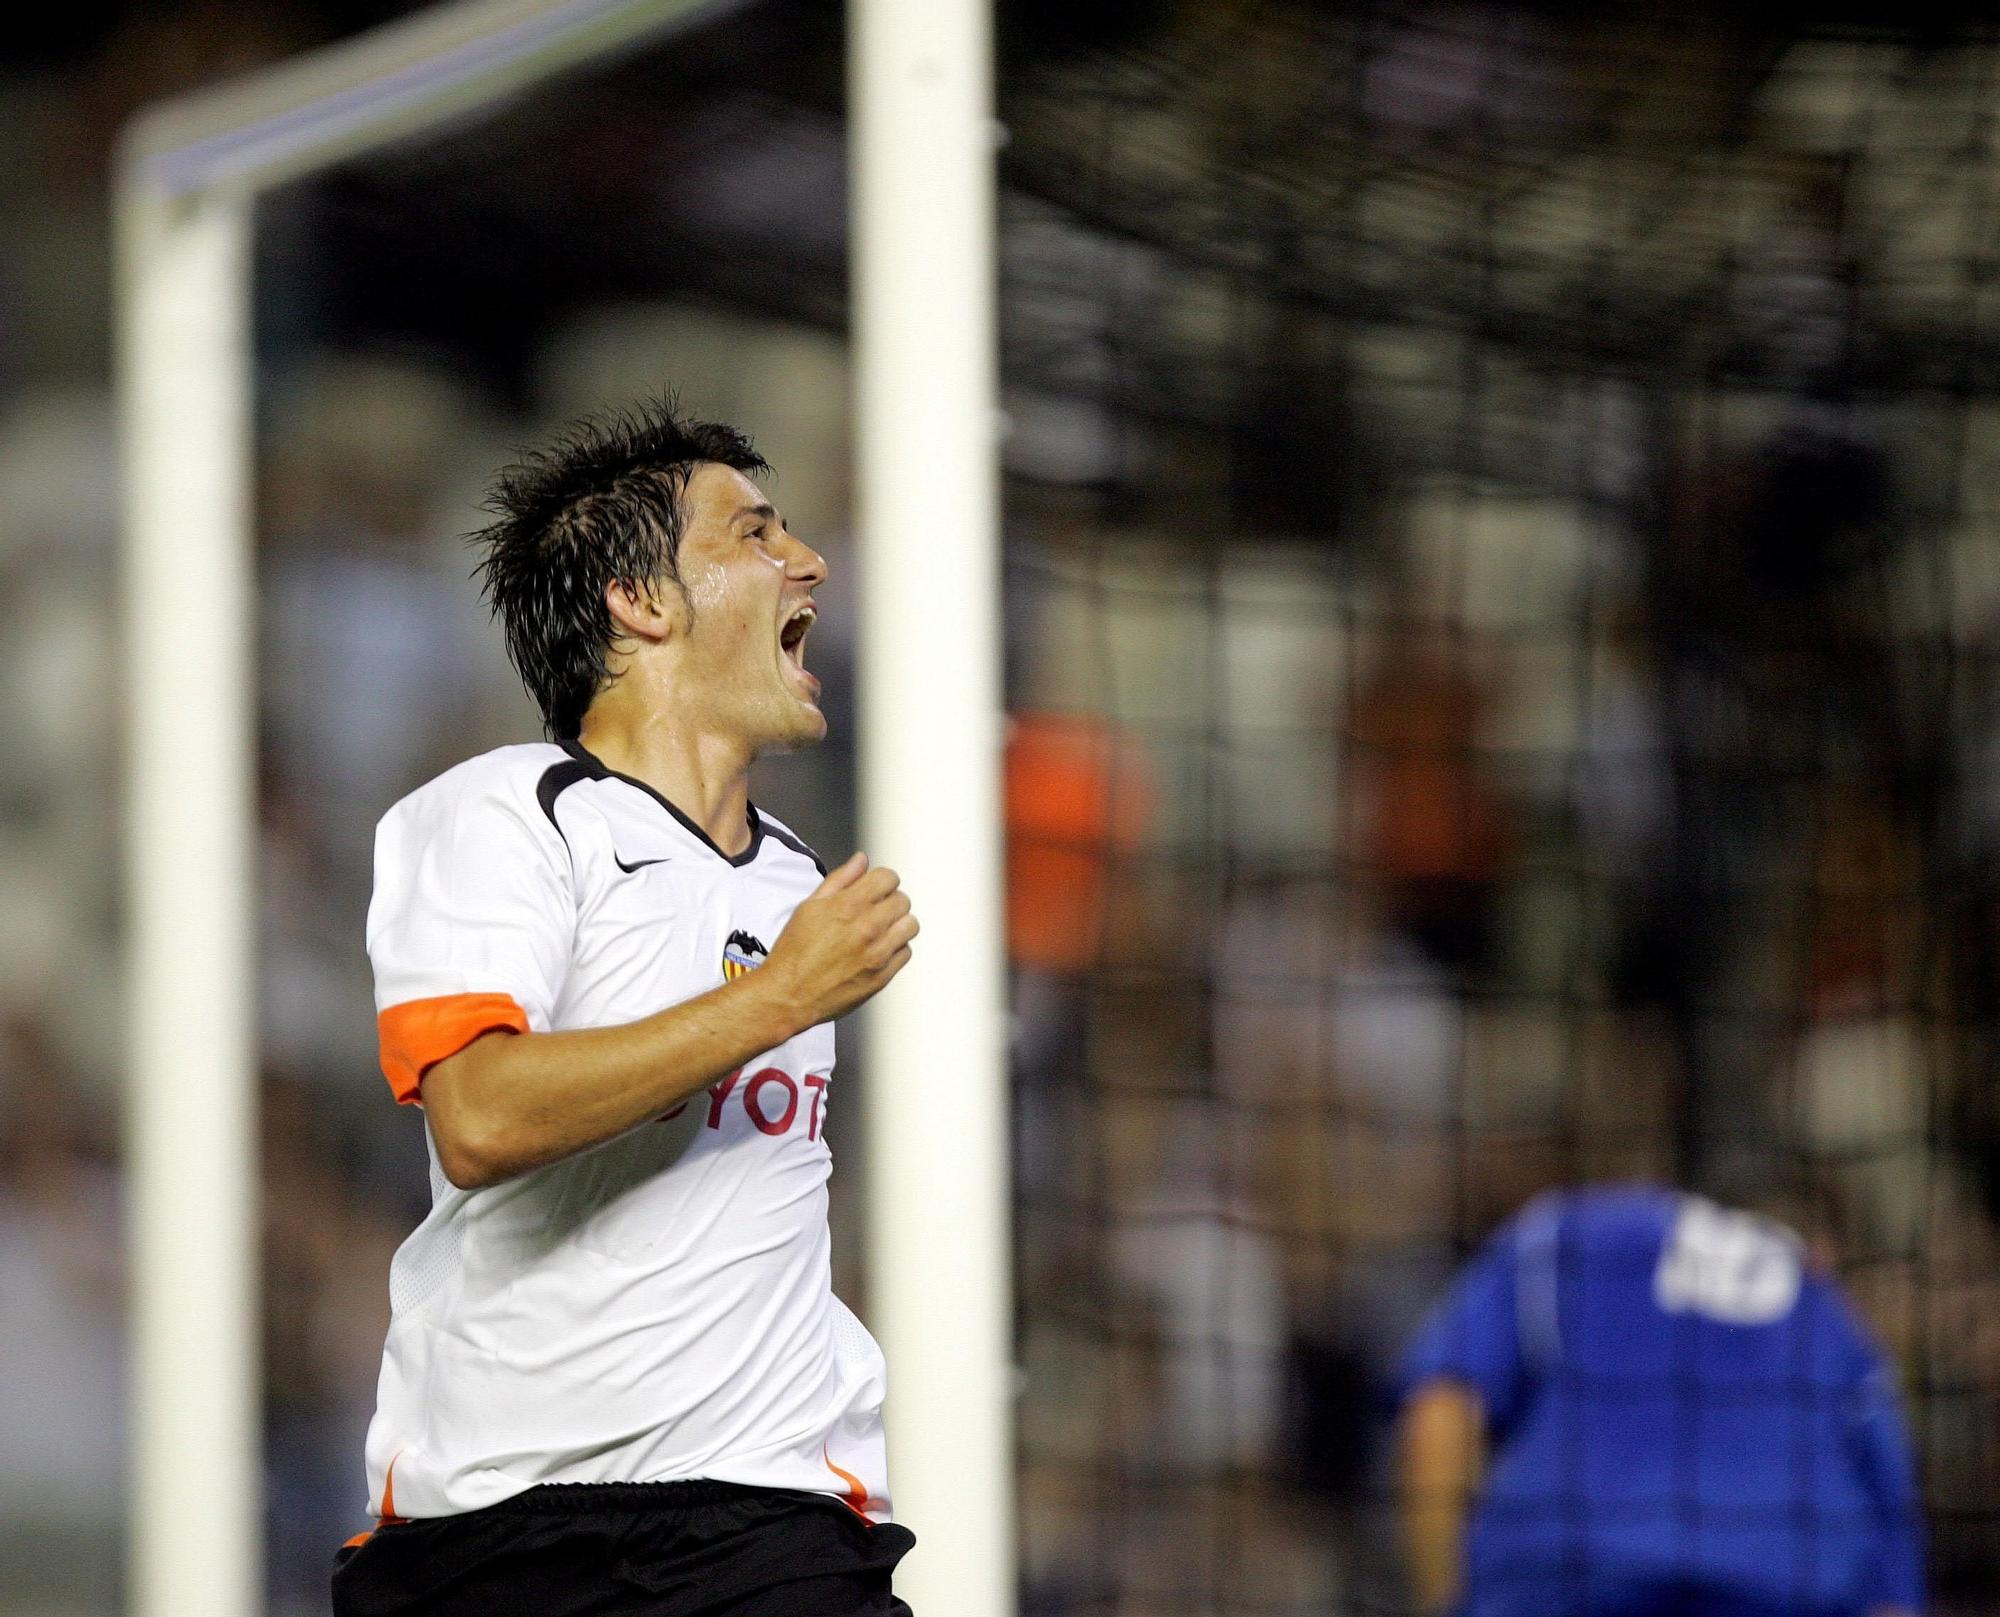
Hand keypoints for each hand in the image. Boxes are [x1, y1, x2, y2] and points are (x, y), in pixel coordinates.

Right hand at [763, 853, 918, 1026]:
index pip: (889, 878)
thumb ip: (840, 880)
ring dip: (898, 924)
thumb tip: (861, 860)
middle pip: (903, 900)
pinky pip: (906, 952)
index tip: (875, 889)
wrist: (788, 995)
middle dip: (889, 901)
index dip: (881, 881)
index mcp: (849, 906)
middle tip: (874, 911)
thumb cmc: (793, 953)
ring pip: (911, 925)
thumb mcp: (809, 907)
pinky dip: (896, 949)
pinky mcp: (883, 976)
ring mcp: (878, 953)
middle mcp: (868, 927)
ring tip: (880, 931)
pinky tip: (878, 950)